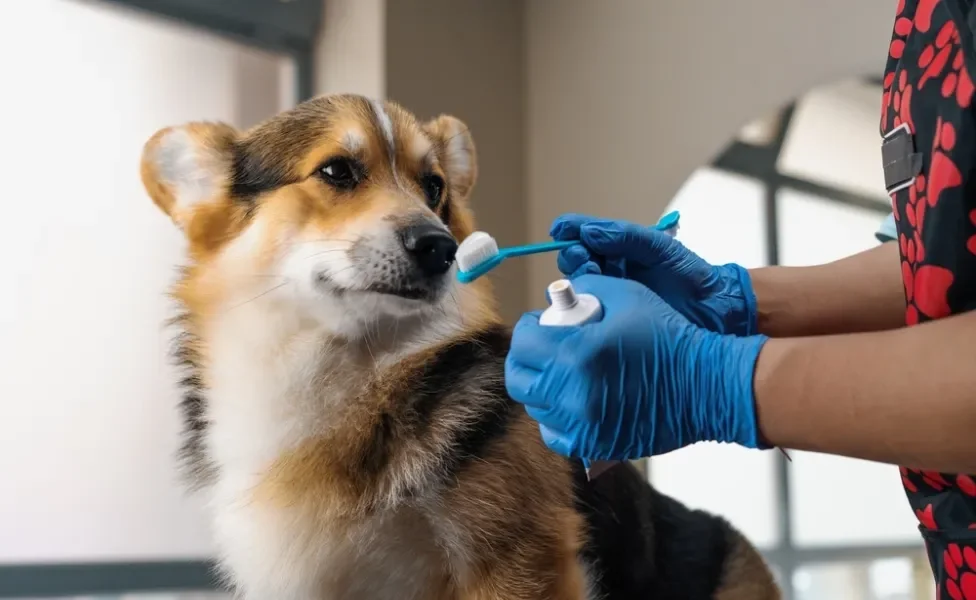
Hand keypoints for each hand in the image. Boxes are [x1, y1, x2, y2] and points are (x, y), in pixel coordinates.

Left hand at [504, 274, 767, 459]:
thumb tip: (558, 300)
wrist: (707, 385)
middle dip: (527, 359)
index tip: (540, 325)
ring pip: (536, 407)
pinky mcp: (594, 445)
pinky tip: (574, 401)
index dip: (529, 328)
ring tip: (566, 372)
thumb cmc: (669, 337)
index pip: (523, 342)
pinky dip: (557, 418)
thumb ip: (584, 291)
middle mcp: (572, 393)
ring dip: (544, 387)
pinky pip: (555, 434)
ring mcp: (582, 425)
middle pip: (519, 379)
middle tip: (542, 350)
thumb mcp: (626, 295)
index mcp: (576, 353)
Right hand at [551, 214, 758, 335]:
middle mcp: (612, 271)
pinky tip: (586, 300)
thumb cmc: (692, 276)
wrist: (714, 311)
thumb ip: (627, 236)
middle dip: (573, 255)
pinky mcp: (612, 319)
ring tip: (591, 275)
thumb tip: (589, 231)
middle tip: (582, 257)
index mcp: (622, 249)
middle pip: (576, 259)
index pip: (587, 235)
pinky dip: (580, 303)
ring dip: (577, 276)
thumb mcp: (661, 249)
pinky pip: (586, 309)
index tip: (559, 229)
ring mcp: (611, 295)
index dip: (570, 230)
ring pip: (578, 283)